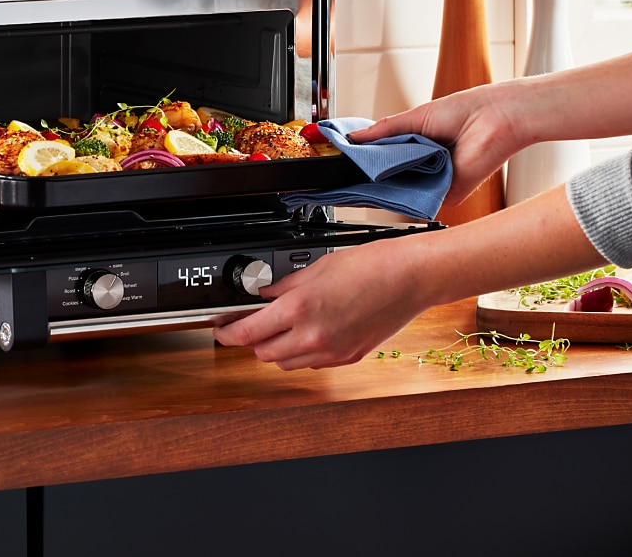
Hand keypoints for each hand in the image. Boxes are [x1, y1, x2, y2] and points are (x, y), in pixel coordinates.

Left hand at [212, 237, 436, 369]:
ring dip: (275, 350)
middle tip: (251, 323)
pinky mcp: (348, 359)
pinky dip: (301, 354)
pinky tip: (308, 334)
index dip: (227, 332)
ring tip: (280, 328)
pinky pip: (311, 364)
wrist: (409, 278)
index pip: (247, 332)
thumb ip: (283, 287)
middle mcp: (313, 337)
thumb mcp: (315, 269)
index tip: (222, 328)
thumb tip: (261, 295)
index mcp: (299, 309)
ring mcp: (331, 352)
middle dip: (251, 340)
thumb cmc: (370, 266)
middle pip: (262, 354)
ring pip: (285, 364)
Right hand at [347, 83, 524, 205]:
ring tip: (351, 180)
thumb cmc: (467, 111)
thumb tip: (353, 137)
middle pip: (388, 180)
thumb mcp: (415, 118)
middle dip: (364, 179)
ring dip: (376, 187)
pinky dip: (396, 193)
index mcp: (419, 149)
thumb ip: (383, 131)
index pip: (384, 162)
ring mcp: (435, 184)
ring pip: (398, 191)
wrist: (496, 117)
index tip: (341, 163)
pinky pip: (416, 198)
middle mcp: (426, 169)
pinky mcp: (445, 195)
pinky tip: (377, 187)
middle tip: (338, 177)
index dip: (363, 164)